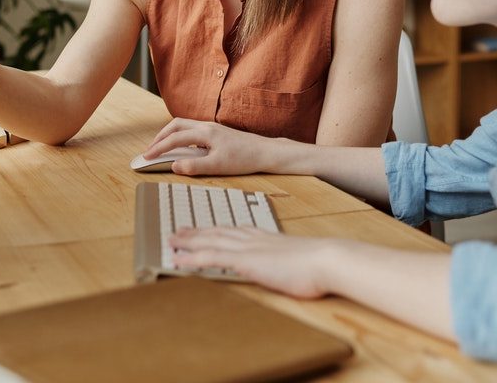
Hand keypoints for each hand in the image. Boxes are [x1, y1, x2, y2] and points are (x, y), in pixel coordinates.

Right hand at [142, 118, 277, 175]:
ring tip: (162, 147)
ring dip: (170, 134)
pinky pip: (192, 129)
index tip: (146, 157)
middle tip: (150, 150)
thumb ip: (194, 166)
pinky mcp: (217, 132)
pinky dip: (181, 135)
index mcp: (205, 133)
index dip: (158, 148)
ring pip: (184, 125)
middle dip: (160, 137)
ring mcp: (212, 127)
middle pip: (176, 125)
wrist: (265, 152)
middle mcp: (207, 126)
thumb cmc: (244, 159)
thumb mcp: (218, 167)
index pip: (174, 138)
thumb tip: (174, 166)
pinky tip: (183, 147)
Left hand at [170, 227, 333, 298]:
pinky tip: (178, 259)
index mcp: (266, 237)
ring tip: (172, 241)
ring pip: (209, 241)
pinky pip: (210, 258)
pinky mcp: (244, 261)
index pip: (235, 231)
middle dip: (197, 232)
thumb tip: (290, 267)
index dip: (217, 230)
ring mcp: (247, 248)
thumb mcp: (300, 260)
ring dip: (188, 241)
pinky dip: (191, 258)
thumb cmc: (319, 264)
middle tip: (179, 231)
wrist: (325, 260)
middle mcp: (253, 239)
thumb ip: (288, 261)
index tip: (205, 229)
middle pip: (218, 232)